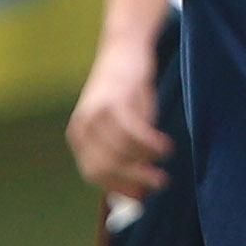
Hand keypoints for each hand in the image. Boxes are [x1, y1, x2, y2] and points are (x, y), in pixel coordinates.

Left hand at [67, 36, 169, 197]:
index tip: (142, 196)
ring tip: (166, 159)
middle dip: (135, 180)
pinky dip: (152, 145)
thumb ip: (124, 153)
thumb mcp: (119, 124)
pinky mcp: (116, 102)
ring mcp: (97, 115)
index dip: (118, 187)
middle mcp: (83, 127)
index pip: (94, 173)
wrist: (124, 49)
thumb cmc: (126, 90)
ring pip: (123, 152)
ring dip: (147, 162)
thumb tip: (139, 190)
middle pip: (108, 167)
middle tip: (160, 183)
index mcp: (79, 136)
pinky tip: (166, 146)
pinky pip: (135, 134)